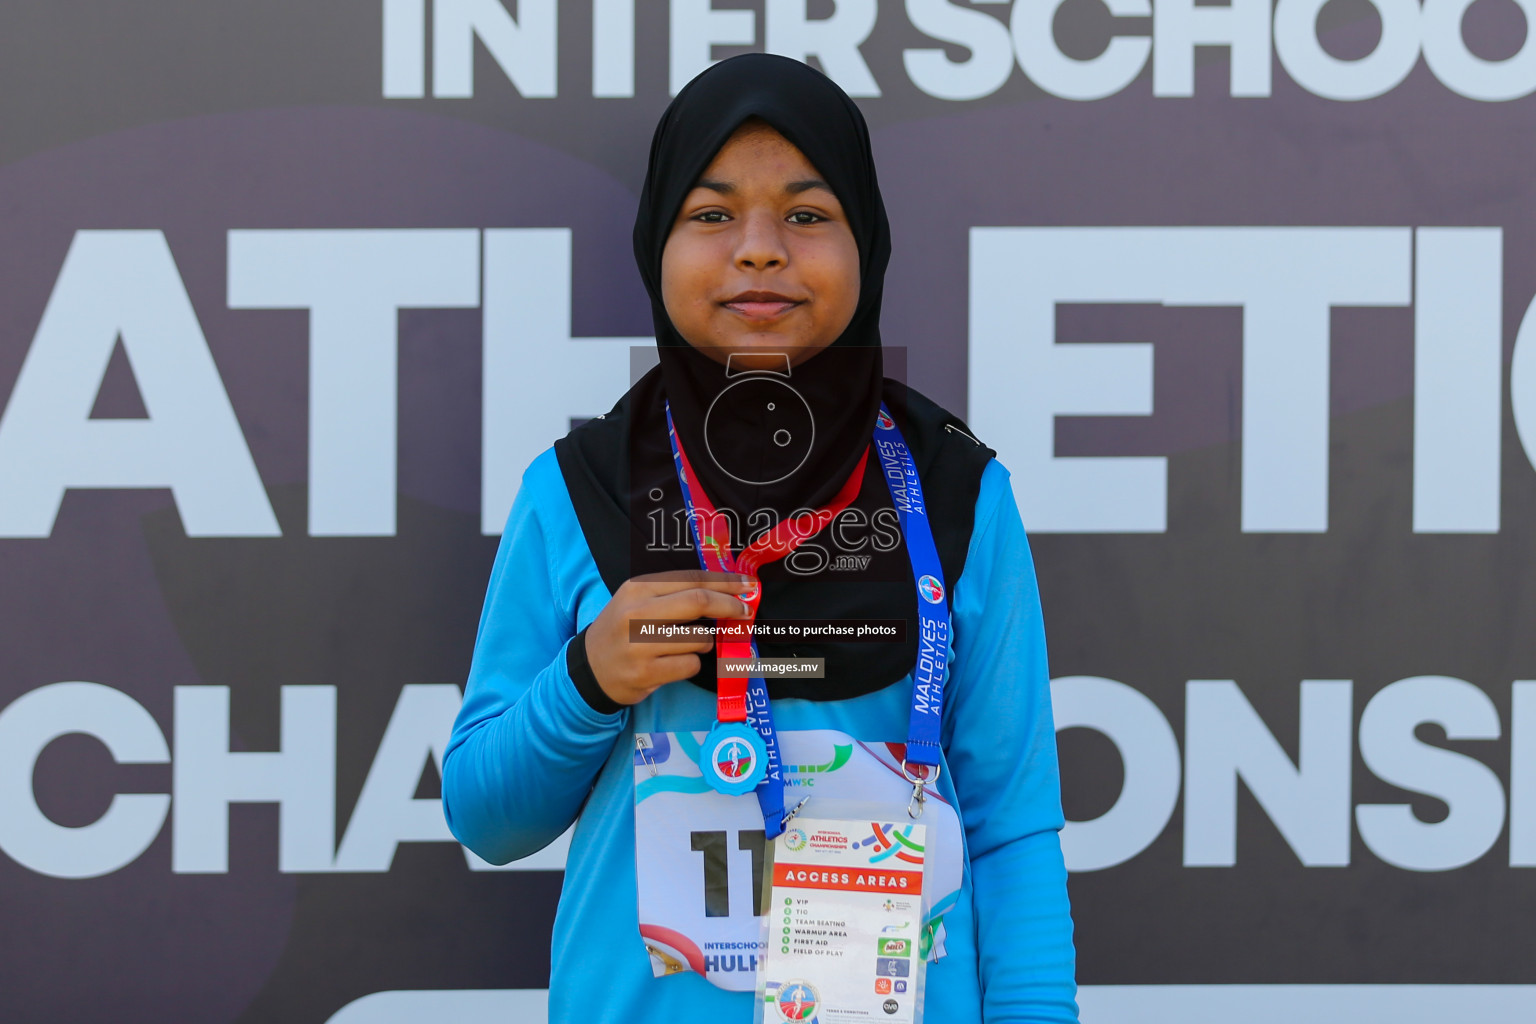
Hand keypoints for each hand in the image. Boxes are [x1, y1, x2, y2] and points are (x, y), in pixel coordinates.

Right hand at [585, 570, 756, 706]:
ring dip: (706, 641)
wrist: (589, 668)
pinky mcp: (646, 673)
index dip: (725, 582)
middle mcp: (636, 613)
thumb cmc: (622, 630)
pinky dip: (691, 663)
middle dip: (729, 606)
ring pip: (699, 638)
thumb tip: (726, 591)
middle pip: (698, 602)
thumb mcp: (637, 601)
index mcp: (637, 588)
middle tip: (745, 612)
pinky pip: (690, 665)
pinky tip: (674, 663)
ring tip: (689, 643)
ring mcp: (640, 645)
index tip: (748, 585)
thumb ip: (674, 593)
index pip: (691, 579)